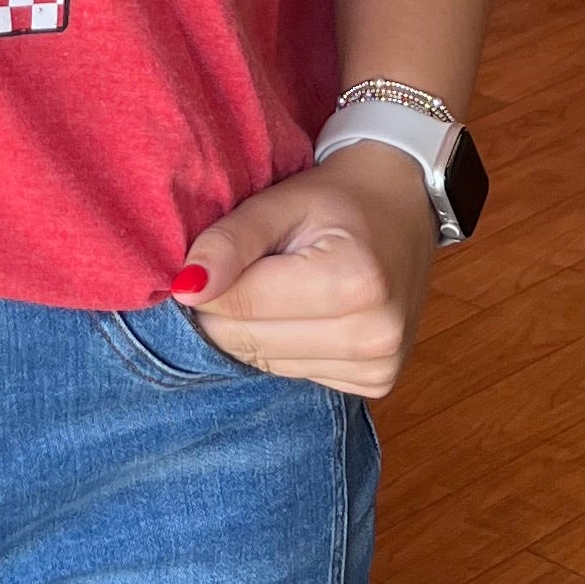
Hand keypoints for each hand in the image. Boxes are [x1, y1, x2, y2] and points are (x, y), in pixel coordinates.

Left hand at [174, 143, 437, 401]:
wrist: (400, 209)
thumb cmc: (336, 200)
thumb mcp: (280, 202)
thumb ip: (230, 241)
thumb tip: (184, 289)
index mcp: (357, 282)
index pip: (240, 305)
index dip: (214, 281)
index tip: (223, 256)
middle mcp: (375, 334)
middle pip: (249, 342)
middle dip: (231, 308)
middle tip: (253, 268)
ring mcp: (379, 366)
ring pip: (265, 365)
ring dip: (256, 329)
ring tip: (280, 286)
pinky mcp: (376, 383)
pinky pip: (294, 375)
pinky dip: (285, 345)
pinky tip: (305, 312)